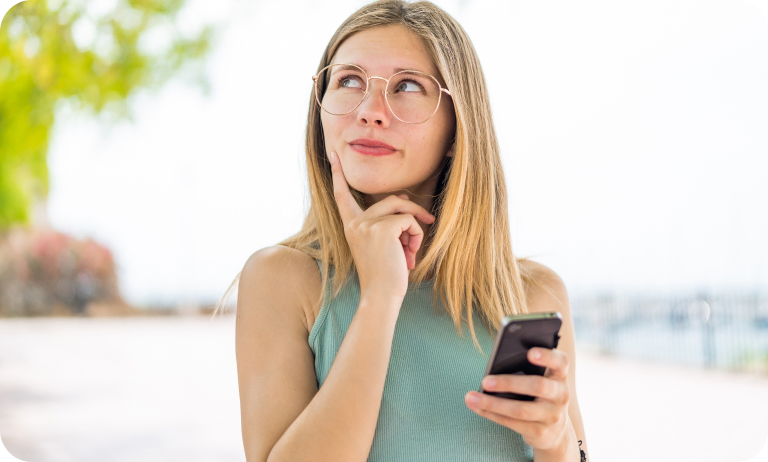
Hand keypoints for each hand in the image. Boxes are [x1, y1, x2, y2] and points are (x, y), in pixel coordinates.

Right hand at [328, 151, 434, 301]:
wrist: (381, 297)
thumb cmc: (385, 276)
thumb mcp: (383, 245)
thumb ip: (388, 222)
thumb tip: (403, 198)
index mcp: (351, 226)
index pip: (341, 195)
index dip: (337, 174)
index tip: (333, 154)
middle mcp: (355, 222)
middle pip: (391, 200)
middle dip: (413, 211)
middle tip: (428, 224)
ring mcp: (367, 224)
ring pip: (402, 208)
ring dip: (415, 228)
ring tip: (411, 252)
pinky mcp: (382, 228)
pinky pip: (409, 220)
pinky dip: (416, 235)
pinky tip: (410, 255)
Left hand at [464, 347, 572, 452]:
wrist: (555, 431)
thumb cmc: (540, 395)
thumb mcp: (542, 380)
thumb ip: (528, 369)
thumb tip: (495, 366)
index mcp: (559, 376)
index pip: (561, 362)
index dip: (547, 356)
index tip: (529, 353)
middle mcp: (561, 395)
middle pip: (538, 386)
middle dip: (509, 383)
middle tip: (485, 381)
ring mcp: (552, 416)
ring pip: (520, 410)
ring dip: (492, 403)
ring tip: (471, 397)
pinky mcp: (540, 433)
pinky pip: (512, 423)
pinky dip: (491, 414)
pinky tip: (477, 407)